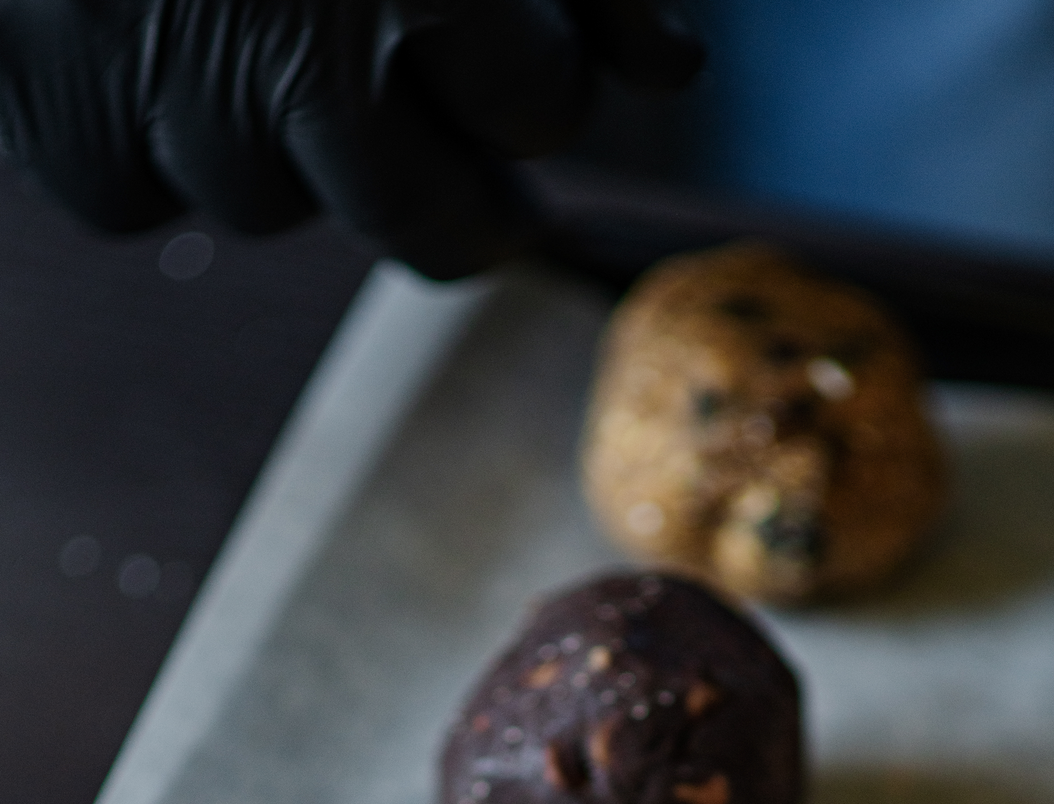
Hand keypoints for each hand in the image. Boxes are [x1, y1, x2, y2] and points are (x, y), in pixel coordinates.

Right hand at [0, 0, 702, 276]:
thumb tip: (673, 68)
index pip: (542, 110)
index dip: (528, 81)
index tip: (495, 43)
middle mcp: (300, 48)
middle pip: (439, 227)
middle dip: (454, 188)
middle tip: (429, 129)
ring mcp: (181, 110)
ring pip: (280, 207)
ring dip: (278, 143)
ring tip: (228, 12)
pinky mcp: (74, 145)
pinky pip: (145, 198)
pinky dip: (145, 138)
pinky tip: (126, 29)